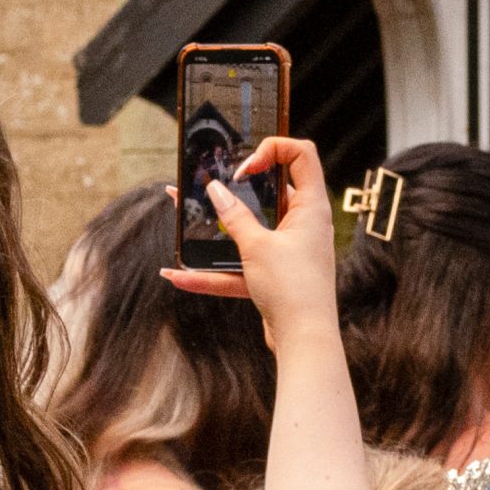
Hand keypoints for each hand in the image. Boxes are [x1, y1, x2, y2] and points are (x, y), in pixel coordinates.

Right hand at [161, 138, 338, 349]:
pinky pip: (240, 266)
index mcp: (311, 207)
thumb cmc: (294, 289)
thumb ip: (234, 216)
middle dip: (232, 185)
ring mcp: (289, 249)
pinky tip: (179, 276)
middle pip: (269, 191)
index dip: (273, 149)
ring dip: (214, 226)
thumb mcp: (258, 246)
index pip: (301, 155)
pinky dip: (213, 273)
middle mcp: (304, 224)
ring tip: (179, 211)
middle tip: (204, 179)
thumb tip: (215, 189)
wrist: (304, 340)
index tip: (244, 168)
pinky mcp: (275, 274)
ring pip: (248, 230)